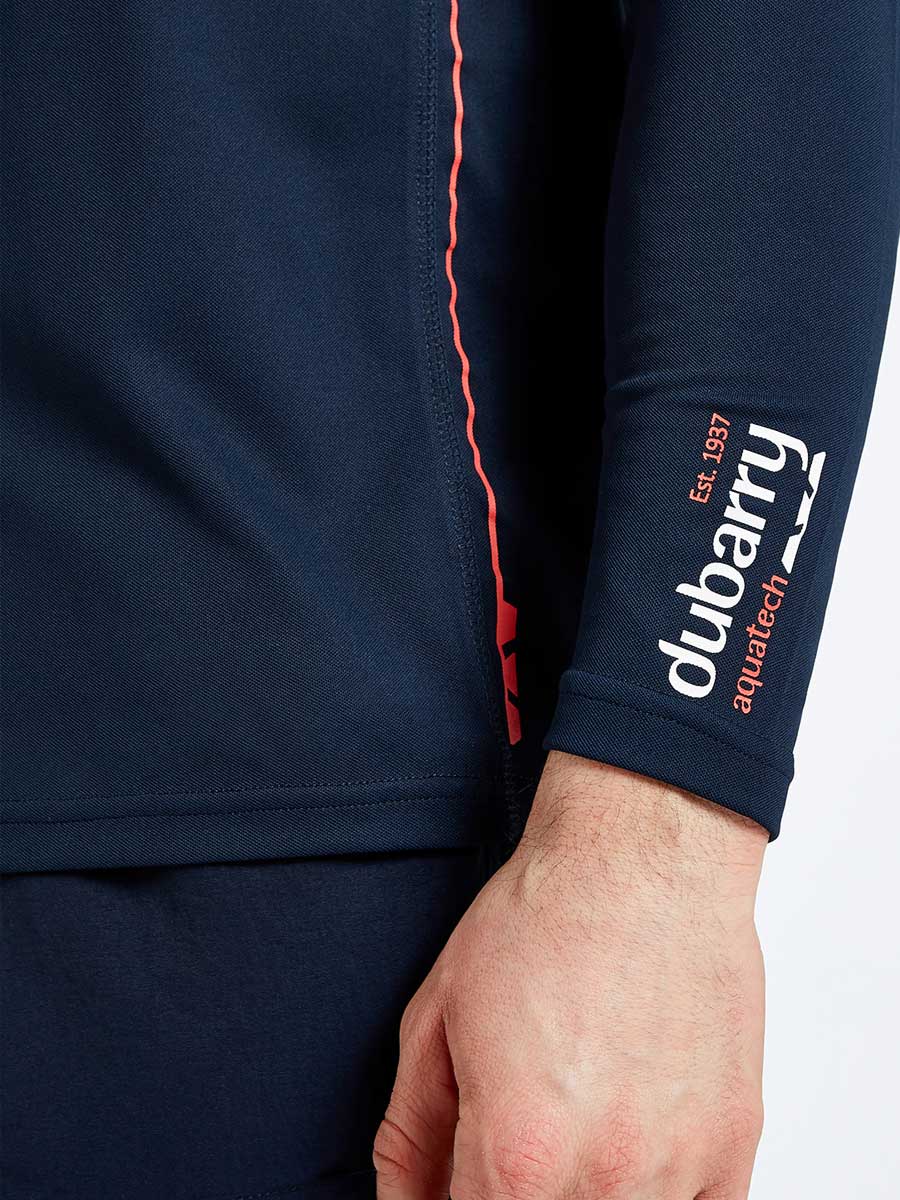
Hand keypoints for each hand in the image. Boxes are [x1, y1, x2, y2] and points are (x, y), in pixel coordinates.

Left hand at [373, 751, 767, 1198]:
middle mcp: (606, 1177)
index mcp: (519, 1154)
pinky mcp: (733, 1147)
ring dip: (584, 1190)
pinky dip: (653, 1193)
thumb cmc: (543, 918)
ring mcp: (680, 1168)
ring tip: (571, 1124)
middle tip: (513, 1142)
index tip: (462, 1176)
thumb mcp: (437, 1017)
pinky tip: (629, 1142)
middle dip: (514, 1191)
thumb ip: (410, 1135)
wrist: (640, 856)